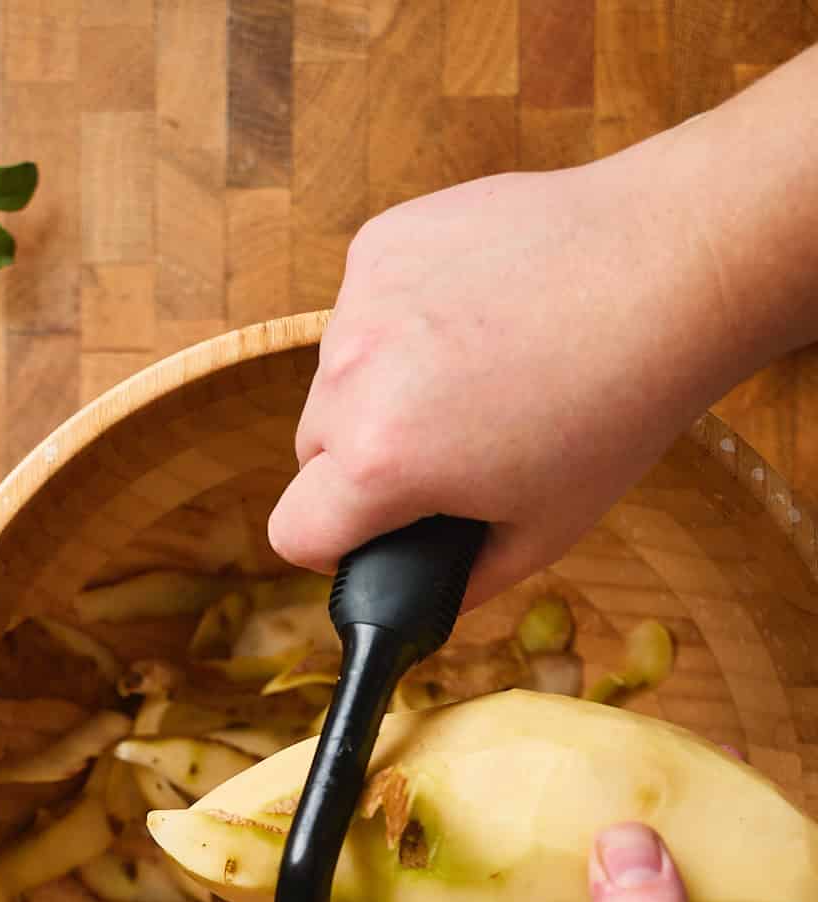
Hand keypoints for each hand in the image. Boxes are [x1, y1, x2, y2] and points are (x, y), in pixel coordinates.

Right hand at [267, 58, 817, 606]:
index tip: (373, 534)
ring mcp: (362, 299)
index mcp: (380, 460)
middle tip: (447, 451)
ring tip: (473, 375)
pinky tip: (474, 316)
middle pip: (310, 450)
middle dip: (359, 462)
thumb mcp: (541, 533)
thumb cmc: (616, 409)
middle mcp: (352, 374)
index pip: (291, 533)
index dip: (333, 548)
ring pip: (335, 376)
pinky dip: (401, 321)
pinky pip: (363, 308)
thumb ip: (460, 582)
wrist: (666, 269)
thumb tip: (422, 602)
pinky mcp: (382, 242)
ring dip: (378, 388)